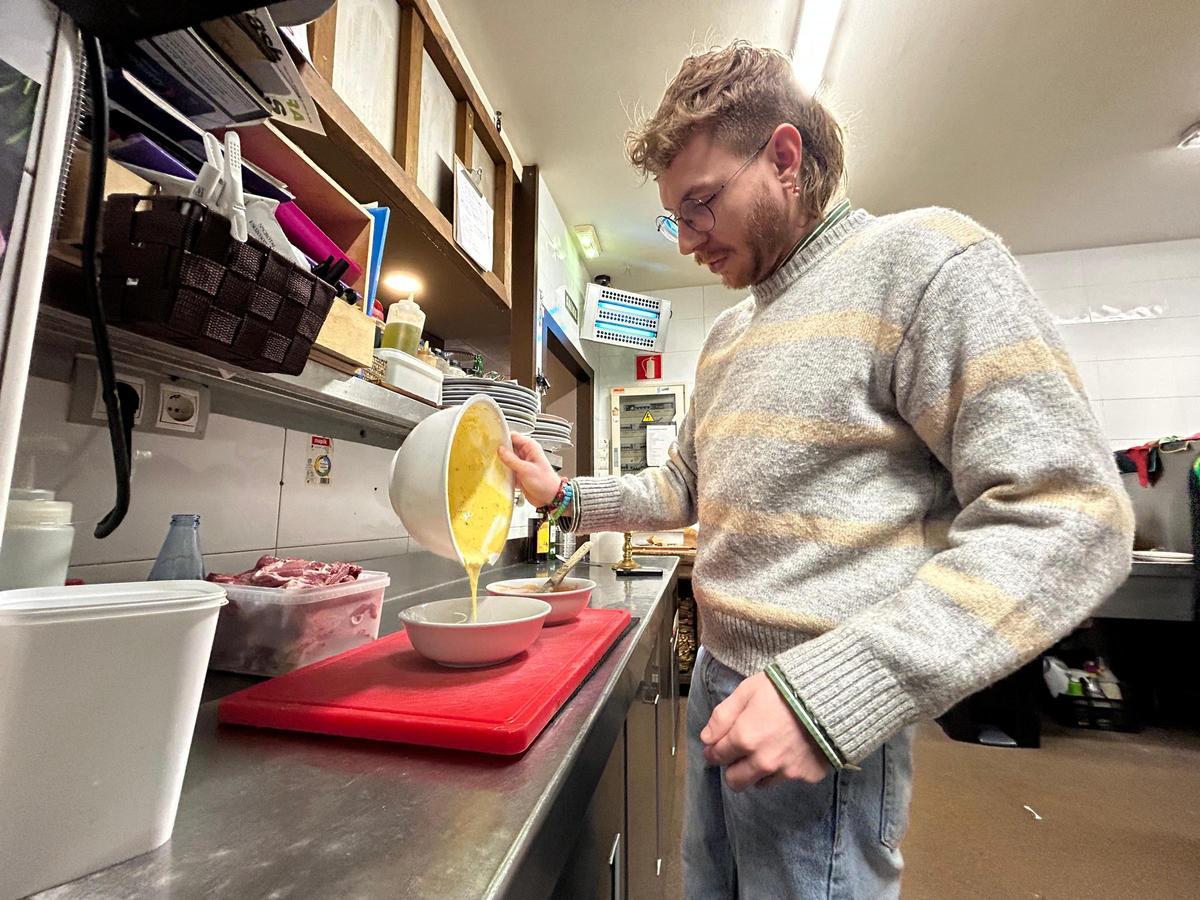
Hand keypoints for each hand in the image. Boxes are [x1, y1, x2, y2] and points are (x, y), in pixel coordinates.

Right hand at [498, 432, 561, 507]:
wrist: (550, 498)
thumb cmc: (545, 482)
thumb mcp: (526, 470)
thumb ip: (512, 460)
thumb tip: (500, 450)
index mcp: (530, 448)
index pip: (513, 437)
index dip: (503, 438)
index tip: (492, 442)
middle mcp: (526, 454)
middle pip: (508, 447)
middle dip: (499, 451)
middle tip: (489, 454)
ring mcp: (522, 464)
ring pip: (506, 459)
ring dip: (500, 462)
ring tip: (491, 464)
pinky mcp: (518, 473)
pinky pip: (507, 469)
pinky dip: (502, 471)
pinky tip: (496, 474)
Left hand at [702, 672, 830, 790]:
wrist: (831, 695)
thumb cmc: (785, 687)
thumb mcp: (747, 691)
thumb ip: (723, 716)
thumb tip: (706, 738)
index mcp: (744, 739)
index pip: (717, 756)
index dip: (714, 750)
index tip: (717, 745)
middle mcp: (763, 761)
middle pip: (735, 781)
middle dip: (732, 769)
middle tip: (740, 753)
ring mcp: (786, 771)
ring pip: (760, 783)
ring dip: (757, 771)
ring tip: (768, 748)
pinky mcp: (807, 776)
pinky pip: (787, 778)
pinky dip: (785, 768)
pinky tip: (791, 749)